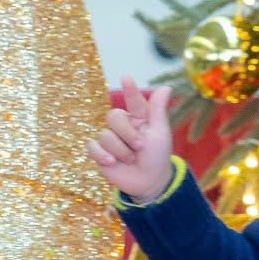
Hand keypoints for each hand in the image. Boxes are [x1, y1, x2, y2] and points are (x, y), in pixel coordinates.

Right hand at [87, 77, 176, 199]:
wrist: (148, 182)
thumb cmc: (157, 156)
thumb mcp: (160, 133)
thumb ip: (158, 110)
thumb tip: (166, 87)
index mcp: (138, 117)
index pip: (133, 100)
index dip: (129, 90)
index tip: (126, 77)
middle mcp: (122, 125)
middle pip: (113, 116)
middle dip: (127, 133)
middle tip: (139, 146)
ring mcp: (109, 138)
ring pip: (105, 135)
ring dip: (121, 150)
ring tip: (130, 160)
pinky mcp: (99, 151)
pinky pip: (92, 146)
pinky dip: (102, 155)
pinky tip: (112, 162)